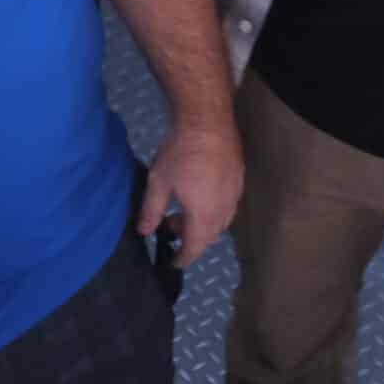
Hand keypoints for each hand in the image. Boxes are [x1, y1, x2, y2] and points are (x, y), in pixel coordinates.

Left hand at [138, 122, 242, 267]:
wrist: (207, 121)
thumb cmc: (180, 153)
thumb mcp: (159, 183)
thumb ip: (151, 211)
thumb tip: (144, 231)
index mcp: (204, 217)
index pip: (195, 248)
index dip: (183, 258)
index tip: (173, 262)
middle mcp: (224, 211)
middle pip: (209, 237)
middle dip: (191, 238)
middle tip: (170, 225)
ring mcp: (235, 195)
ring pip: (221, 222)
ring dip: (203, 224)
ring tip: (182, 208)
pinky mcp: (239, 180)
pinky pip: (228, 205)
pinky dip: (213, 209)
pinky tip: (199, 193)